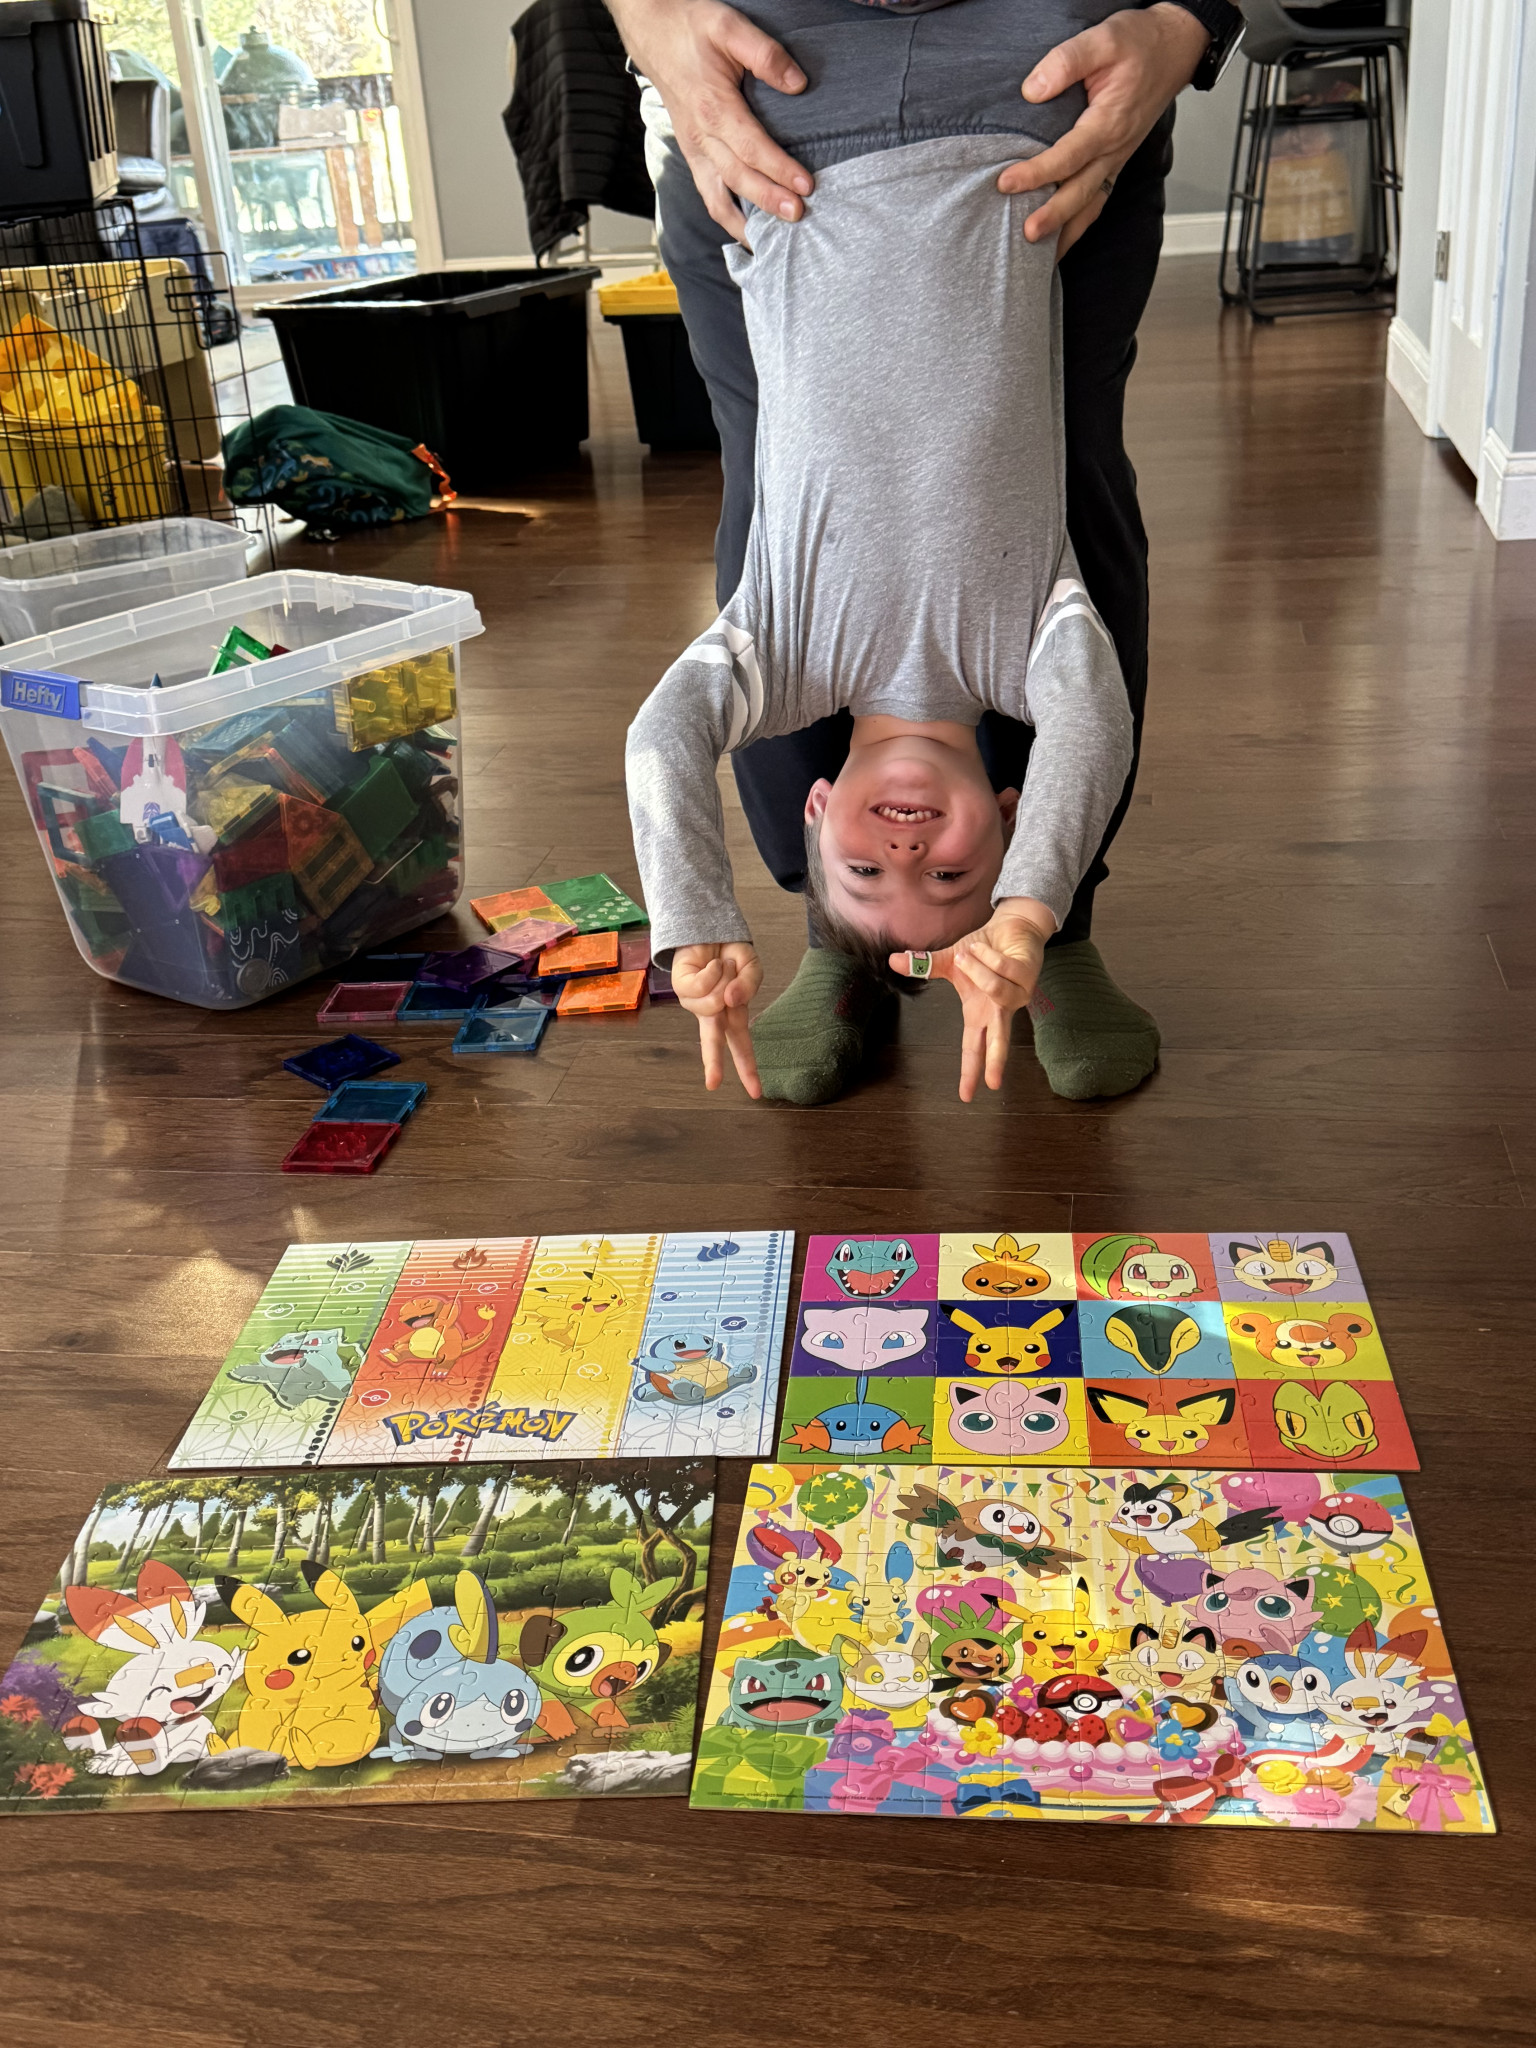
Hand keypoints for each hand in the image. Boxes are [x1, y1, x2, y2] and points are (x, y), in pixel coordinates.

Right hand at [606, 0, 812, 241]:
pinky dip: (728, 219)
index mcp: (712, 106)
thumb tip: (797, 84)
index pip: (751, 147)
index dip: (779, 168)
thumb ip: (764, 54)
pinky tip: (749, 233)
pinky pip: (709, 196)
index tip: (806, 185)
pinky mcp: (693, 155)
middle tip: (798, 216)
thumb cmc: (691, 26)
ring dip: (745, 223)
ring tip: (771, 242)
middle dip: (768, 201)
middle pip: (738, 178)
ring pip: (718, 198)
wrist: (653, 31)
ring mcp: (694, 150)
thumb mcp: (729, 25)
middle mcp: (700, 136)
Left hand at [671, 941, 763, 1095]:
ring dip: (727, 977)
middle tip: (714, 1084)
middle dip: (714, 1062)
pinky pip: (702, 985)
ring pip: (714, 1002)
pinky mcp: (680, 986)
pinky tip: (712, 962)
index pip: (740, 1044)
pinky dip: (714, 969)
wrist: (710, 927)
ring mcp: (693, 1000)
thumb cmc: (730, 952)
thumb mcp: (753, 967)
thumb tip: (732, 999)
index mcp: (731, 1012)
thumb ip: (750, 985)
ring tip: (724, 965)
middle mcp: (711, 1011)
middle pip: (713, 1040)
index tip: (754, 1092)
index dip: (748, 1067)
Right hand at [891, 899, 1053, 1102]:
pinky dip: (986, 955)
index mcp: (980, 1013)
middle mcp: (1000, 1009)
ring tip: (968, 953)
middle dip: (995, 1060)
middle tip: (993, 1083)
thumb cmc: (982, 949)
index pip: (974, 1048)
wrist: (1010, 926)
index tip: (966, 1096)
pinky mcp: (1029, 975)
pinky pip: (1001, 968)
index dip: (970, 1071)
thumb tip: (893, 961)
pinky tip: (982, 947)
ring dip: (976, 969)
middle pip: (998, 1040)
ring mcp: (1018, 994)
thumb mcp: (950, 961)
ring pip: (994, 989)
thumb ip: (924, 966)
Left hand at [998, 5, 1210, 254]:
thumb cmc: (1141, 42)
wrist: (1176, 47)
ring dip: (1067, 232)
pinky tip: (1058, 240)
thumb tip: (1033, 90)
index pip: (1069, 156)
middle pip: (1081, 192)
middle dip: (1053, 217)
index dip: (1037, 173)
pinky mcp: (1114, 162)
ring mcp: (1116, 159)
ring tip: (1040, 259)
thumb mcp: (1104, 38)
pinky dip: (1078, 224)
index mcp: (1110, 122)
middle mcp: (1115, 148)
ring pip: (1091, 205)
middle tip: (1025, 234)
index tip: (1006, 183)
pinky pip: (1096, 201)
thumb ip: (1067, 61)